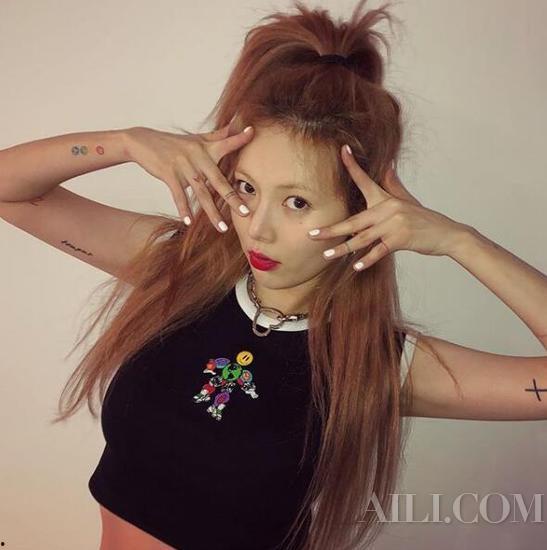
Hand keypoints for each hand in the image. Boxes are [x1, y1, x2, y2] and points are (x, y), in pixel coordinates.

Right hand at [125, 122, 253, 231]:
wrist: (142, 141)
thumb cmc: (174, 143)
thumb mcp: (196, 138)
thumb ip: (218, 136)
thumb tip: (238, 124)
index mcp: (206, 148)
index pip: (226, 143)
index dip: (239, 139)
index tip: (252, 133)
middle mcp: (198, 157)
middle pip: (218, 180)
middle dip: (232, 198)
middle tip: (245, 212)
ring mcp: (183, 166)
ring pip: (201, 193)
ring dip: (212, 212)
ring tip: (222, 228)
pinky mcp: (169, 174)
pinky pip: (178, 195)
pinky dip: (183, 209)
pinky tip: (189, 222)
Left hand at [307, 145, 468, 269]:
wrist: (446, 233)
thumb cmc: (424, 219)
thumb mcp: (407, 200)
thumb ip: (393, 185)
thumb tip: (387, 164)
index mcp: (386, 199)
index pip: (366, 180)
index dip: (352, 165)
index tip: (341, 151)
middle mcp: (388, 209)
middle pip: (354, 220)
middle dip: (332, 229)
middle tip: (312, 234)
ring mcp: (394, 224)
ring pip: (362, 238)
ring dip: (343, 248)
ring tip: (327, 255)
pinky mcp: (401, 239)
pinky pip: (379, 250)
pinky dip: (367, 259)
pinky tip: (355, 266)